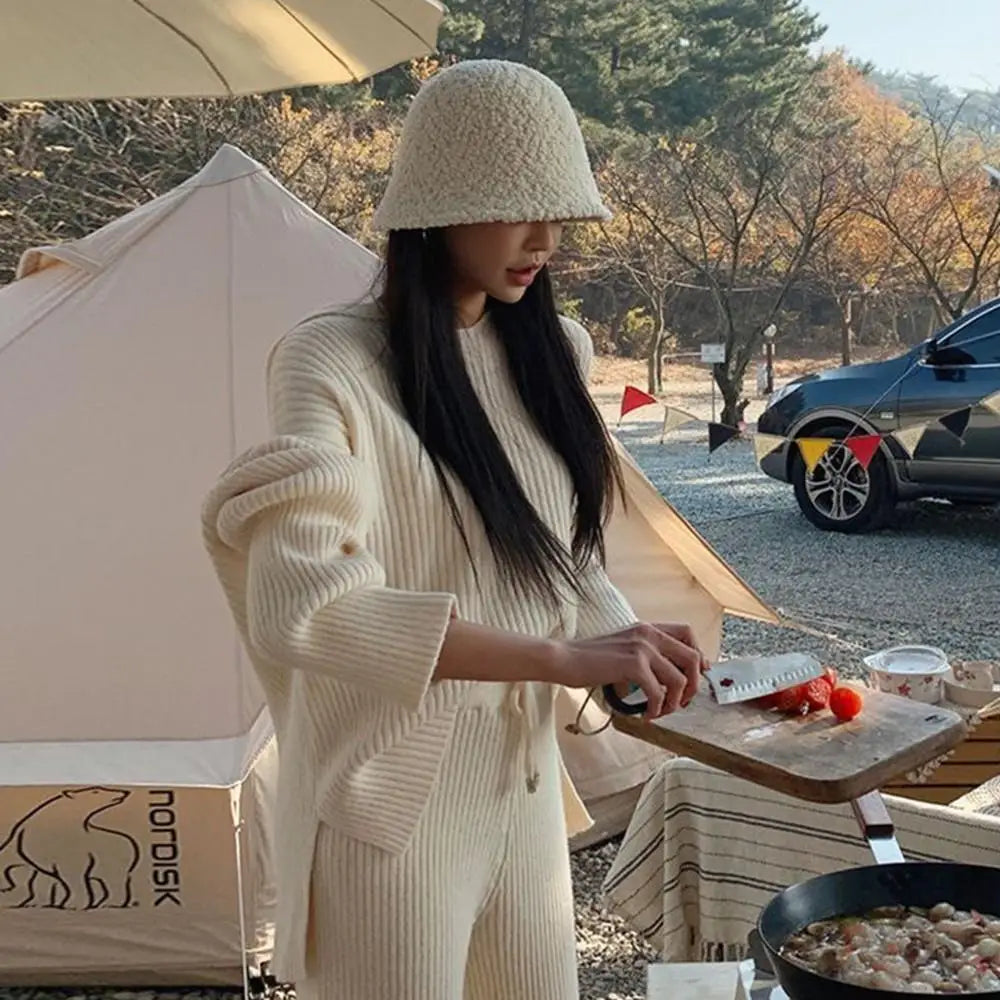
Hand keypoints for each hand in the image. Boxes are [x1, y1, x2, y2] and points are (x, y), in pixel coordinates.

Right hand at [552, 621, 708, 719]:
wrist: (564, 658)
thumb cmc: (589, 658)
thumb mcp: (623, 647)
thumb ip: (645, 655)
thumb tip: (667, 676)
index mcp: (647, 628)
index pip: (688, 633)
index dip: (699, 656)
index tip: (697, 676)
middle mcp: (648, 634)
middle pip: (692, 658)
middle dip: (693, 685)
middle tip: (681, 702)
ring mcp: (642, 648)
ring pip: (679, 680)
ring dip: (674, 703)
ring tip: (660, 712)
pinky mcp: (633, 665)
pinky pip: (658, 693)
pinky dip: (656, 709)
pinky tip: (645, 716)